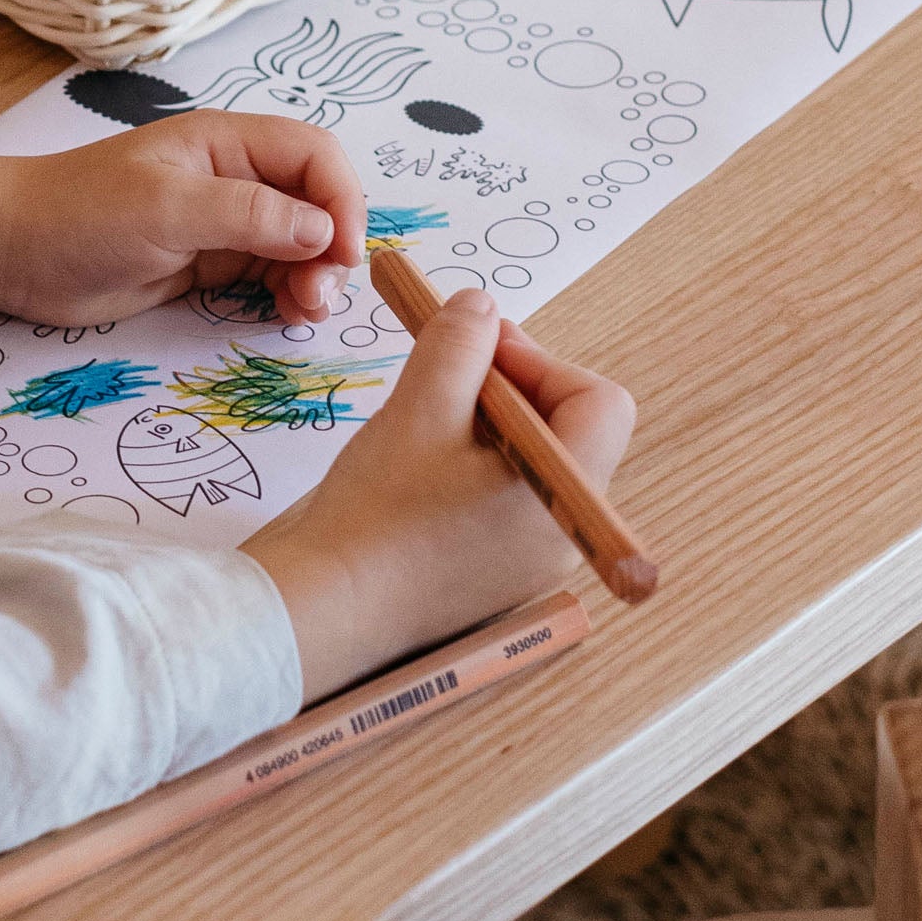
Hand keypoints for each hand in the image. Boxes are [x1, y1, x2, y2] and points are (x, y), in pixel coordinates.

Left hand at [0, 113, 367, 328]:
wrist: (14, 252)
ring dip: (314, 276)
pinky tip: (286, 313)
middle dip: (331, 247)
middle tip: (318, 296)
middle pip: (316, 203)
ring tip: (303, 311)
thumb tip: (323, 232)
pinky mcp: (209, 263)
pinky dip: (288, 293)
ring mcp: (223, 222)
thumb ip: (247, 215)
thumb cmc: (81, 213)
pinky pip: (270, 274)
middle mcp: (235, 177)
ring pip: (299, 244)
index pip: (314, 156)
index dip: (342, 200)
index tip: (345, 253)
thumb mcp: (166, 208)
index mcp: (227, 143)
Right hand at [246, 295, 636, 701]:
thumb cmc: (378, 514)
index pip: (598, 403)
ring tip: (425, 416)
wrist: (324, 611)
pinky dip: (473, 463)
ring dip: (486, 421)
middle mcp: (561, 535)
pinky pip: (504, 499)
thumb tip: (482, 309)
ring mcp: (528, 562)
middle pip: (567, 431)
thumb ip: (460, 346)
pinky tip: (419, 462)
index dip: (541, 361)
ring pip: (531, 462)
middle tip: (446, 371)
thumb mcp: (420, 408)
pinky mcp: (492, 575)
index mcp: (564, 495)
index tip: (478, 349)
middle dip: (511, 387)